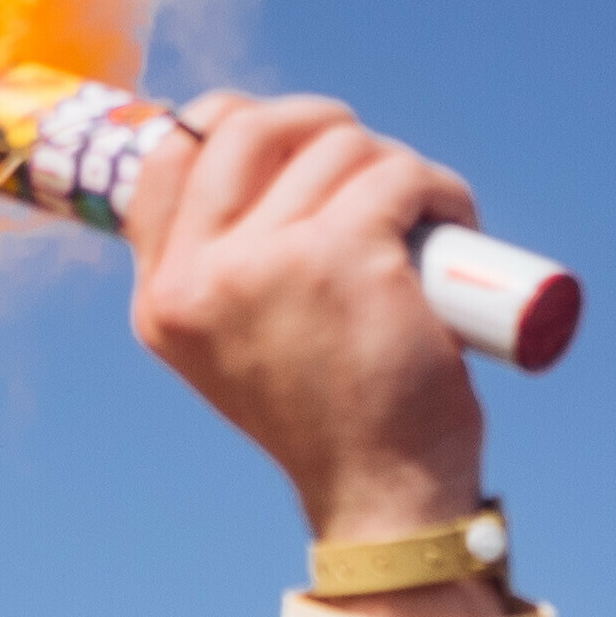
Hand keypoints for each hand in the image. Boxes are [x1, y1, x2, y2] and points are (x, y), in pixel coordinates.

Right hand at [116, 94, 500, 611]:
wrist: (380, 496)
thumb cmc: (328, 417)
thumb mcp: (236, 345)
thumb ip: (222, 271)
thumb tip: (250, 158)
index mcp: (164, 299)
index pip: (169, 152)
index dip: (232, 120)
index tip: (291, 141)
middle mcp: (200, 279)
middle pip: (250, 126)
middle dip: (319, 124)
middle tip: (367, 165)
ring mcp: (270, 263)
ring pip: (339, 147)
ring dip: (394, 167)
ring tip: (421, 225)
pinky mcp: (346, 255)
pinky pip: (399, 175)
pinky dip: (438, 189)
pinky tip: (452, 226)